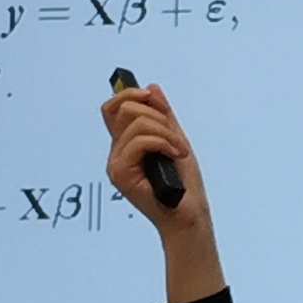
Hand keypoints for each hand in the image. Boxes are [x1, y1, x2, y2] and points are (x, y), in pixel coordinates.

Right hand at [100, 82, 226, 302]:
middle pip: (126, 108)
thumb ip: (164, 115)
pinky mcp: (120, 174)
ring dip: (166, 133)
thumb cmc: (184, 184)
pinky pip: (141, 141)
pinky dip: (164, 143)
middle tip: (176, 138)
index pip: (113, 108)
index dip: (129, 94)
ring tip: (179, 150)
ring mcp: (116, 163)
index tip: (150, 96)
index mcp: (127, 144)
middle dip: (158, 115)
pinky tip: (176, 155)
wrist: (189, 214)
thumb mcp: (176, 139)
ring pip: (136, 122)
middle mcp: (117, 152)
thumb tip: (152, 89)